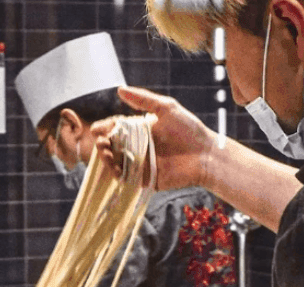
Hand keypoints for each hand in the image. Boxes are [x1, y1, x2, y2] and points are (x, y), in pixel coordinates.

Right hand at [91, 87, 215, 190]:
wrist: (206, 156)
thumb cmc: (190, 130)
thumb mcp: (167, 108)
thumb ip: (143, 99)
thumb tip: (119, 89)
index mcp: (140, 130)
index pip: (116, 128)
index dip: (105, 128)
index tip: (97, 129)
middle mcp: (138, 147)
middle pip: (111, 146)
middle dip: (102, 144)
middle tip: (102, 142)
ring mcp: (140, 164)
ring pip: (115, 162)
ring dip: (106, 159)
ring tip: (107, 153)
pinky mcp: (145, 179)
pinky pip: (126, 178)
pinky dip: (117, 174)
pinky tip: (115, 167)